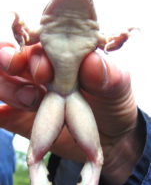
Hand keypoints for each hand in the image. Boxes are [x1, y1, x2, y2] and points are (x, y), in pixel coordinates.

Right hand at [0, 43, 143, 184]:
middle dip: (8, 60)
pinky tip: (2, 114)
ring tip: (30, 100)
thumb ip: (110, 76)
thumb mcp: (120, 89)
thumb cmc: (114, 106)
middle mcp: (42, 74)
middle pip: (11, 58)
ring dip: (7, 87)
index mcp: (63, 58)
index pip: (39, 44)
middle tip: (15, 68)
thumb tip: (92, 62)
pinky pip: (2, 114)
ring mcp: (29, 97)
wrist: (111, 140)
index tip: (44, 72)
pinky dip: (0, 113)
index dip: (35, 54)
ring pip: (3, 82)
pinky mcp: (22, 121)